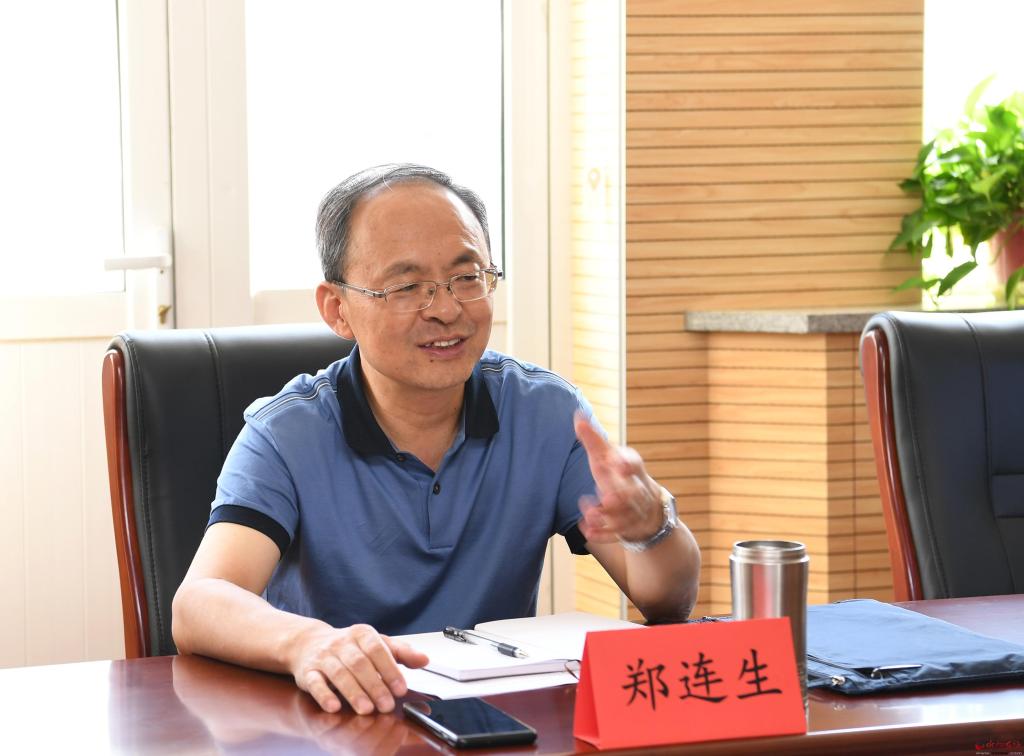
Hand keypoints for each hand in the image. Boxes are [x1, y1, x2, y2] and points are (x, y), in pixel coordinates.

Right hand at [289, 623, 428, 714]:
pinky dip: (324, 695)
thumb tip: (424, 659)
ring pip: (339, 673)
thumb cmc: (349, 647)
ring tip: (366, 709)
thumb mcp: (377, 644)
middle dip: (374, 685)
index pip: (377, 649)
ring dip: (353, 692)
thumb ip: (401, 653)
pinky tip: (334, 706)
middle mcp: (342, 643)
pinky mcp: (308, 672)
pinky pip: (315, 682)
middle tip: (386, 704)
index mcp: (362, 634)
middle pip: (359, 663)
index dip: (390, 669)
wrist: (309, 643)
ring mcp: (324, 657)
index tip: (400, 688)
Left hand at [574, 412, 663, 544]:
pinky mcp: (629, 529)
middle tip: (609, 498)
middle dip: (622, 496)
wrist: (645, 506)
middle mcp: (637, 490)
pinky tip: (587, 532)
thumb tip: (577, 414)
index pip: (635, 463)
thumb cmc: (618, 474)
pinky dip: (603, 534)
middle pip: (633, 494)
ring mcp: (635, 511)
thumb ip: (592, 439)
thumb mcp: (606, 456)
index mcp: (632, 469)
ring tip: (590, 514)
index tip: (619, 465)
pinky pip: (618, 535)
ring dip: (607, 517)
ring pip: (625, 516)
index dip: (627, 464)